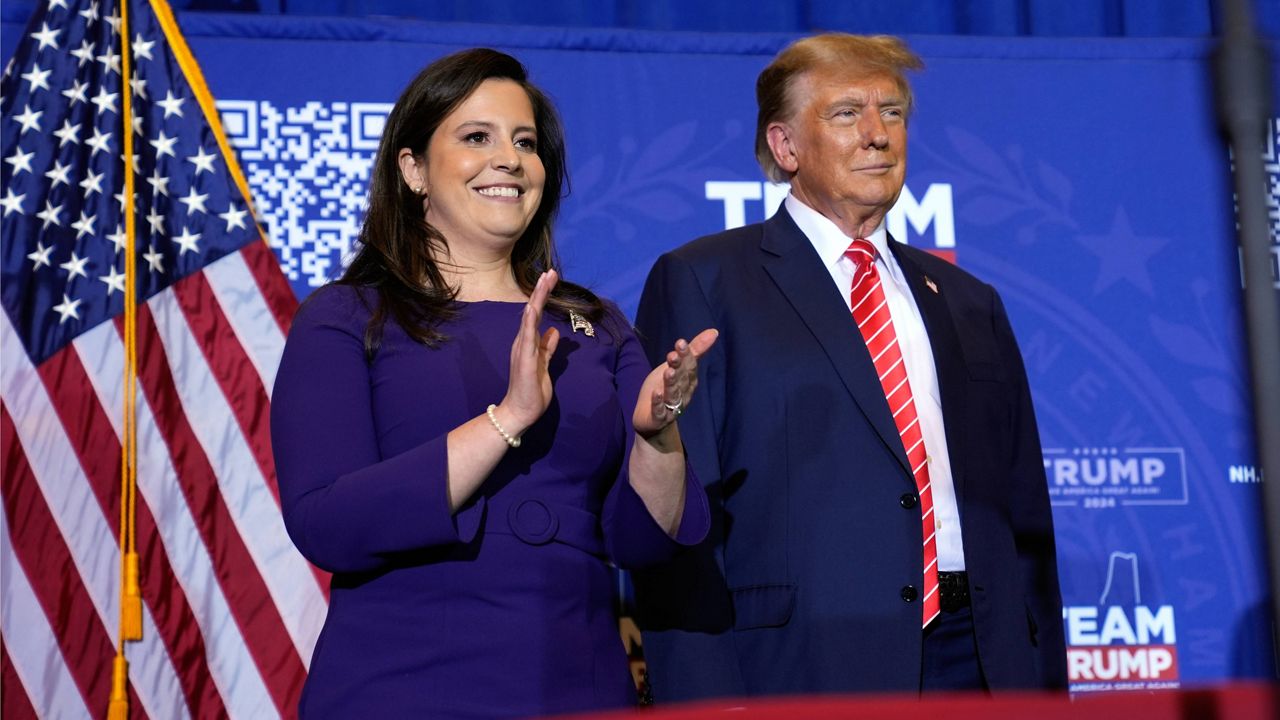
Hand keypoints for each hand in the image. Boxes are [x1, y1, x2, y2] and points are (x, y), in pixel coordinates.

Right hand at [496, 270, 560, 435]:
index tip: (551, 279)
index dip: (543, 296)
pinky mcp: (525, 359)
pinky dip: (529, 321)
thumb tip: (554, 331)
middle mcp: (523, 342)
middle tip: (550, 272)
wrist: (520, 411)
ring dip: (537, 299)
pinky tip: (532, 307)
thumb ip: (548, 348)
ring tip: (544, 281)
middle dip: (541, 291)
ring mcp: (523, 349)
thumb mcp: (544, 365)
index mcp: (529, 343)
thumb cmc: (532, 390)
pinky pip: (527, 337)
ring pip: (530, 318)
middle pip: (533, 310)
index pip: (537, 315)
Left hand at [633, 328, 718, 437]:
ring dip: (671, 383)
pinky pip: (659, 410)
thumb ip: (694, 350)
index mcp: (688, 379)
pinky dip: (658, 403)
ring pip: (673, 393)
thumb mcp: (677, 366)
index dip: (685, 354)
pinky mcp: (658, 417)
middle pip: (681, 378)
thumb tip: (714, 332)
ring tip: (668, 372)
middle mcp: (683, 392)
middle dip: (678, 366)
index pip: (689, 365)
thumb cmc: (665, 387)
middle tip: (672, 355)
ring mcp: (671, 406)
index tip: (680, 343)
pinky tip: (656, 393)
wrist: (652, 419)